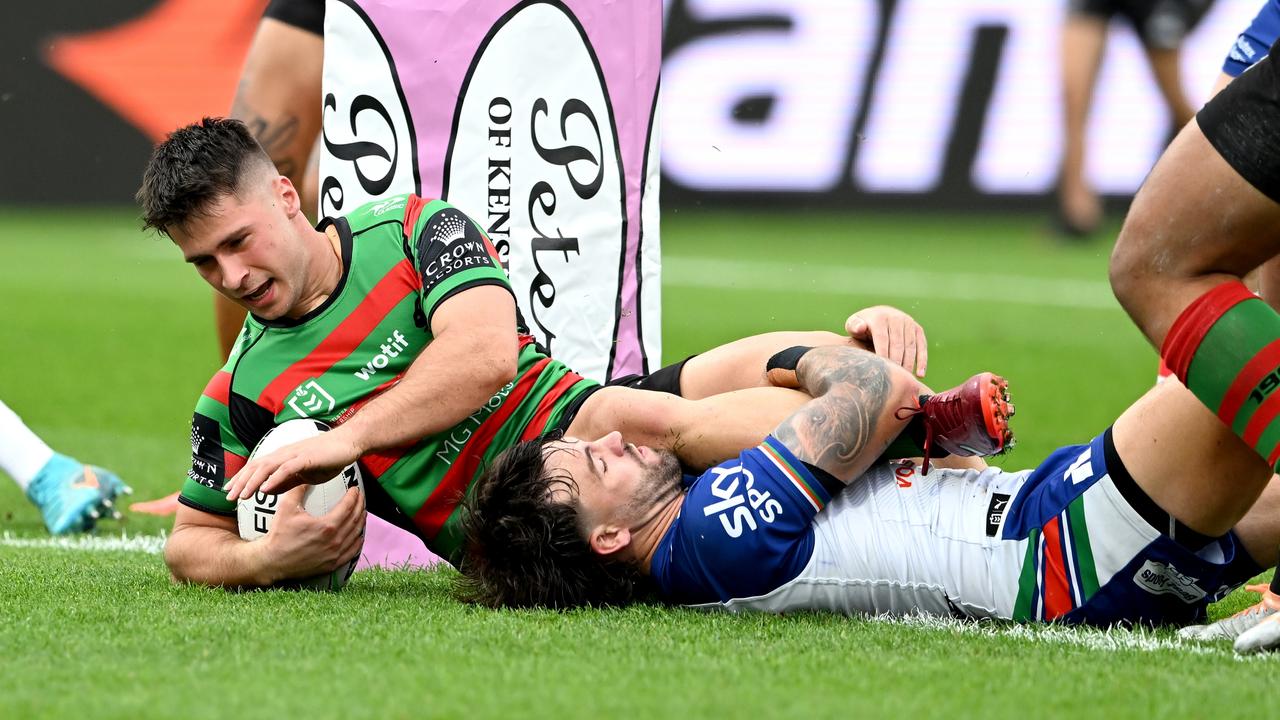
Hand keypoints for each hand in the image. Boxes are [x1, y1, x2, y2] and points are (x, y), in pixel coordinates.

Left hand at [224, 429, 362, 501]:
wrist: (348, 442)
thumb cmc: (327, 457)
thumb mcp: (303, 474)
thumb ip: (285, 482)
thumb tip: (266, 490)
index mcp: (282, 457)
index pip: (256, 467)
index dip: (241, 478)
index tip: (228, 490)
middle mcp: (283, 453)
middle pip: (256, 467)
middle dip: (241, 482)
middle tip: (228, 497)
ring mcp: (294, 454)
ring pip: (267, 468)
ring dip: (253, 481)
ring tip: (242, 495)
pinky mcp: (305, 457)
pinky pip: (286, 469)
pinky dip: (274, 478)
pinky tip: (265, 489)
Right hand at [256, 485, 365, 583]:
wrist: (272, 561)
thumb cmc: (279, 535)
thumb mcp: (286, 508)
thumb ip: (298, 490)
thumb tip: (305, 477)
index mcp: (327, 526)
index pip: (348, 507)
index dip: (353, 496)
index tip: (355, 489)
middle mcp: (335, 541)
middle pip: (355, 519)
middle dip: (360, 505)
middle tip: (360, 497)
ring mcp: (335, 554)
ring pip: (356, 534)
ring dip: (361, 521)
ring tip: (362, 511)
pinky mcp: (332, 564)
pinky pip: (352, 551)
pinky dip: (358, 541)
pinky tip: (358, 535)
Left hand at [845, 306, 927, 376]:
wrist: (878, 314)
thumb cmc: (862, 326)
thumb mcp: (854, 324)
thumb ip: (854, 326)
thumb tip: (860, 328)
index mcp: (879, 318)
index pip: (882, 339)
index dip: (883, 355)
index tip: (883, 371)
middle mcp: (896, 318)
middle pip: (898, 344)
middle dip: (896, 363)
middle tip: (894, 379)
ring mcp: (908, 322)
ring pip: (910, 346)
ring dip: (909, 364)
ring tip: (905, 380)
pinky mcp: (917, 329)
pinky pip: (922, 345)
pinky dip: (922, 361)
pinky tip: (920, 375)